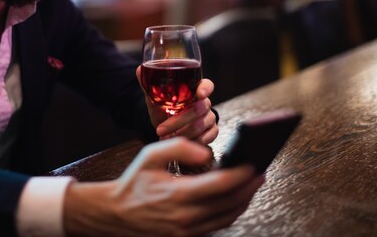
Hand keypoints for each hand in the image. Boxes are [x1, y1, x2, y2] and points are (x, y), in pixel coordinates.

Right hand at [63, 138, 264, 236]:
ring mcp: (187, 231)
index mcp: (177, 194)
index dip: (241, 175)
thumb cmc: (134, 182)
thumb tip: (206, 153)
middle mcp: (185, 216)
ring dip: (244, 201)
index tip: (253, 164)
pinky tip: (235, 199)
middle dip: (249, 188)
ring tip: (252, 184)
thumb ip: (179, 148)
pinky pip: (217, 226)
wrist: (115, 214)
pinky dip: (230, 212)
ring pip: (227, 217)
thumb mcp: (150, 156)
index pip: (220, 185)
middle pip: (230, 203)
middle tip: (260, 172)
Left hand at [137, 66, 218, 144]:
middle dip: (177, 121)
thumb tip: (139, 70)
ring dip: (181, 134)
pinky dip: (191, 141)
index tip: (199, 94)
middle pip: (198, 109)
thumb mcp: (155, 98)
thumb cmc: (163, 109)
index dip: (205, 89)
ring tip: (165, 137)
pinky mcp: (211, 131)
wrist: (164, 127)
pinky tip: (180, 142)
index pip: (207, 85)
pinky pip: (207, 138)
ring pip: (200, 125)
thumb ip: (149, 84)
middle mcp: (204, 102)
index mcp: (194, 90)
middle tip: (161, 129)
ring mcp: (209, 117)